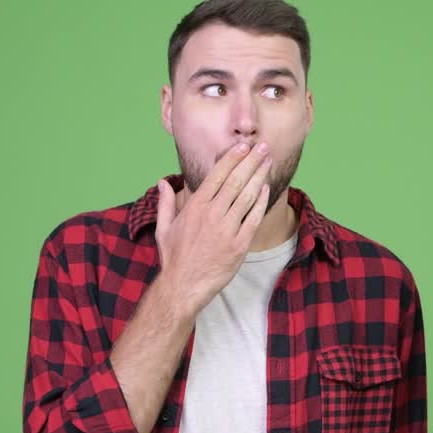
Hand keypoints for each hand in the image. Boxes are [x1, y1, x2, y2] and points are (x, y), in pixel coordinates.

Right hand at [153, 142, 271, 314]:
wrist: (183, 286)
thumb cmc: (174, 258)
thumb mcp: (164, 228)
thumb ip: (165, 203)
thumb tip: (163, 182)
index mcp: (195, 207)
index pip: (217, 175)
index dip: (232, 158)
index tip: (243, 146)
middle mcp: (212, 214)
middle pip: (236, 181)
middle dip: (251, 161)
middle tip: (263, 147)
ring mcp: (227, 230)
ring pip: (248, 196)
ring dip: (260, 176)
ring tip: (269, 162)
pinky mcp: (239, 245)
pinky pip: (254, 219)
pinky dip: (261, 202)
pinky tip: (267, 189)